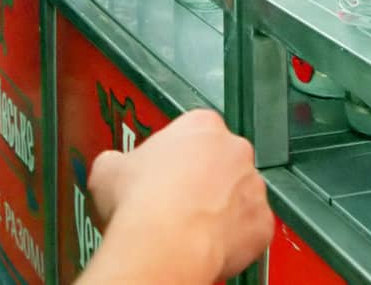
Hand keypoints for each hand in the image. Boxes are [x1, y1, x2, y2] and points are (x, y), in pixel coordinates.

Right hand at [87, 109, 271, 280]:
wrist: (164, 244)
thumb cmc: (141, 205)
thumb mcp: (108, 168)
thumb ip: (120, 160)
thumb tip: (115, 167)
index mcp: (201, 125)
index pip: (195, 132)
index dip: (177, 156)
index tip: (164, 172)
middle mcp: (235, 149)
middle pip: (222, 161)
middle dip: (203, 179)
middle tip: (176, 202)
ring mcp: (253, 186)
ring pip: (239, 195)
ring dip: (221, 208)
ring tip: (190, 227)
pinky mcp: (262, 222)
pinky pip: (250, 229)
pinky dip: (234, 238)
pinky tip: (207, 243)